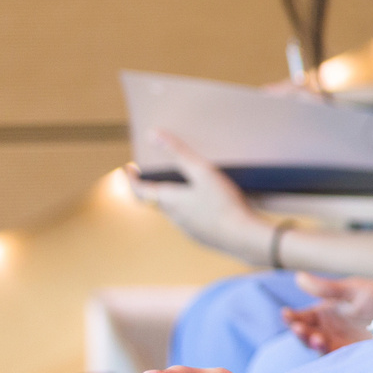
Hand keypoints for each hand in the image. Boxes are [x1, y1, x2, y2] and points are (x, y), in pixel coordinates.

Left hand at [128, 135, 269, 261]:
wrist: (243, 238)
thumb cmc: (223, 203)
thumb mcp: (203, 171)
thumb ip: (179, 152)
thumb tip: (152, 134)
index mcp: (168, 199)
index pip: (139, 190)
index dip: (132, 179)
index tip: (129, 169)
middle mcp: (172, 216)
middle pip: (154, 201)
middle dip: (152, 188)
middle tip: (154, 177)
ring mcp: (186, 229)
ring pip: (172, 213)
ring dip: (170, 201)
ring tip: (181, 190)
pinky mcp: (201, 237)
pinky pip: (189, 223)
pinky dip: (188, 213)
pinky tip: (205, 209)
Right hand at [280, 273, 372, 352]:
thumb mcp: (355, 290)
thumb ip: (328, 288)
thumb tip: (298, 277)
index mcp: (327, 309)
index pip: (302, 315)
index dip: (291, 316)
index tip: (287, 315)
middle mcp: (329, 326)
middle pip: (305, 332)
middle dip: (298, 330)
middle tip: (298, 327)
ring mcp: (338, 341)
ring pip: (315, 345)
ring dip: (310, 342)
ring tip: (314, 337)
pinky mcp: (350, 353)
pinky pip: (331, 355)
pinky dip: (324, 351)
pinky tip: (323, 344)